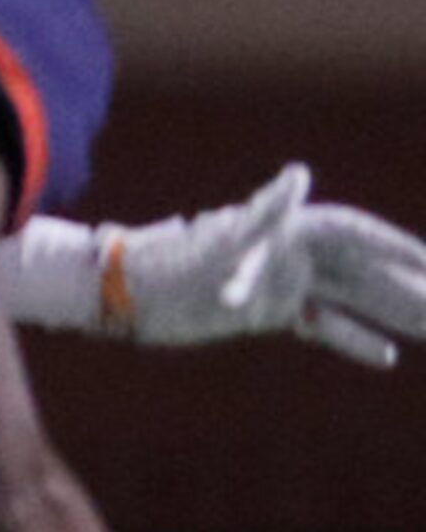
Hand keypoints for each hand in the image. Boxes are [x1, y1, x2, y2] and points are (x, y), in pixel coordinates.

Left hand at [115, 164, 425, 366]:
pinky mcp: (271, 310)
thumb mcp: (227, 241)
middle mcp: (296, 252)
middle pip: (367, 270)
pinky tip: (388, 356)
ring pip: (354, 299)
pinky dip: (353, 338)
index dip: (399, 248)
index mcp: (293, 228)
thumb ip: (267, 212)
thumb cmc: (177, 262)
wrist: (133, 293)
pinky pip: (323, 323)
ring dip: (394, 314)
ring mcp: (287, 281)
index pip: (361, 234)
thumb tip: (299, 175)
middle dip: (408, 287)